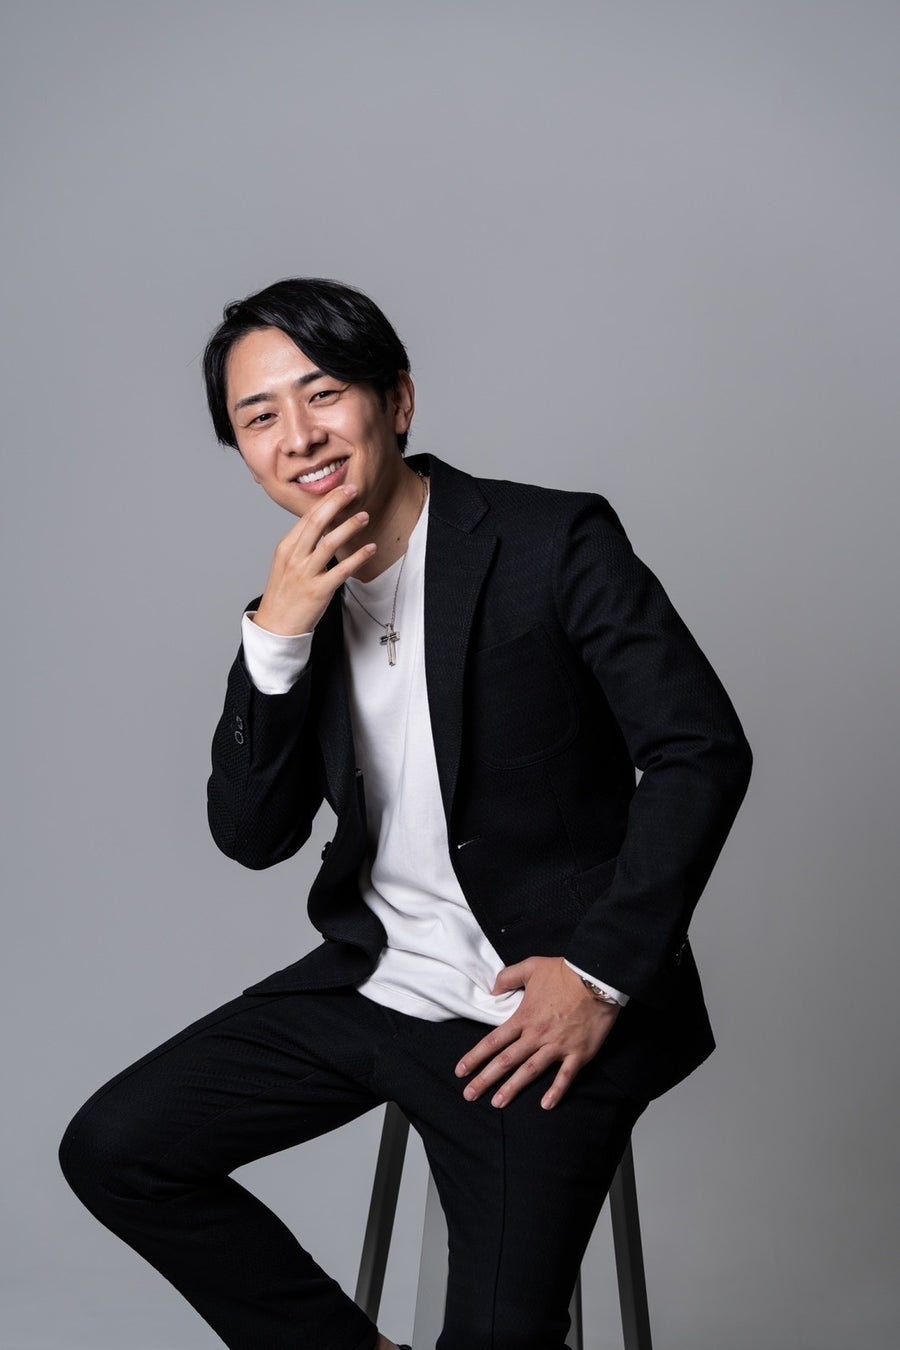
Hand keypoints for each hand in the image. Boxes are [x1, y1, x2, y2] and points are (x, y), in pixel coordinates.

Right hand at [253, 483, 375, 635]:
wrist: (276, 626)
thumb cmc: (284, 594)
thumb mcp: (286, 564)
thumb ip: (301, 545)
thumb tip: (321, 526)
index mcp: (286, 548)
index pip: (307, 517)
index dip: (326, 501)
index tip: (341, 489)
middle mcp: (295, 558)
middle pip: (316, 523)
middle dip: (336, 503)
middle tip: (353, 490)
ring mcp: (306, 574)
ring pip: (329, 543)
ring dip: (349, 527)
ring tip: (364, 516)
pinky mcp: (319, 590)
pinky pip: (342, 570)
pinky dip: (358, 557)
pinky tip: (370, 549)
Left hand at [455, 957, 620, 1110]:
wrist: (597, 978)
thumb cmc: (564, 972)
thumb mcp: (530, 967)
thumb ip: (508, 977)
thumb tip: (493, 990)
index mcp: (523, 1018)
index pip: (493, 1042)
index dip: (475, 1057)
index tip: (460, 1071)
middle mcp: (536, 1035)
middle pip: (506, 1061)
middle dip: (485, 1080)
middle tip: (469, 1095)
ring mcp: (557, 1046)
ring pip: (530, 1072)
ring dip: (512, 1089)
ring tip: (497, 1103)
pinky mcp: (578, 1053)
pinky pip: (565, 1077)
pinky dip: (556, 1091)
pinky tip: (546, 1105)